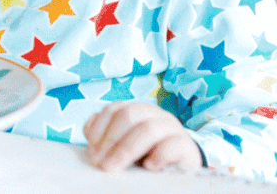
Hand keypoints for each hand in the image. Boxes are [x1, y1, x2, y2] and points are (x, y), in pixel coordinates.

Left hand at [83, 102, 202, 173]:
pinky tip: (148, 167)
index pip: (115, 109)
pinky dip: (159, 155)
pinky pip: (173, 145)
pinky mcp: (187, 146)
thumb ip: (107, 139)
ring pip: (149, 128)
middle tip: (101, 163)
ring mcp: (172, 128)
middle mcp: (155, 114)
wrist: (181, 168)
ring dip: (127, 149)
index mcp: (138, 111)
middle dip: (111, 140)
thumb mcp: (124, 147)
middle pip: (130, 115)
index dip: (100, 128)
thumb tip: (89, 133)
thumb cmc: (147, 157)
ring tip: (114, 168)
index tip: (91, 152)